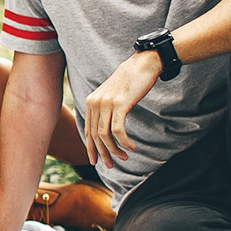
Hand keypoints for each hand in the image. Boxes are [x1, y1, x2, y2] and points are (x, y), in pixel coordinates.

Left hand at [83, 51, 162, 170]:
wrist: (142, 65)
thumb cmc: (129, 83)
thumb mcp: (111, 96)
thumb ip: (105, 110)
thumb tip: (104, 131)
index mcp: (91, 102)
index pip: (87, 131)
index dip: (91, 149)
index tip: (97, 162)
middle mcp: (95, 103)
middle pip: (94, 136)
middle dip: (103, 154)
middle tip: (112, 165)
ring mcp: (106, 103)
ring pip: (104, 136)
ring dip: (114, 150)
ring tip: (125, 158)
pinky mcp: (120, 104)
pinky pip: (118, 130)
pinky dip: (124, 142)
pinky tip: (132, 147)